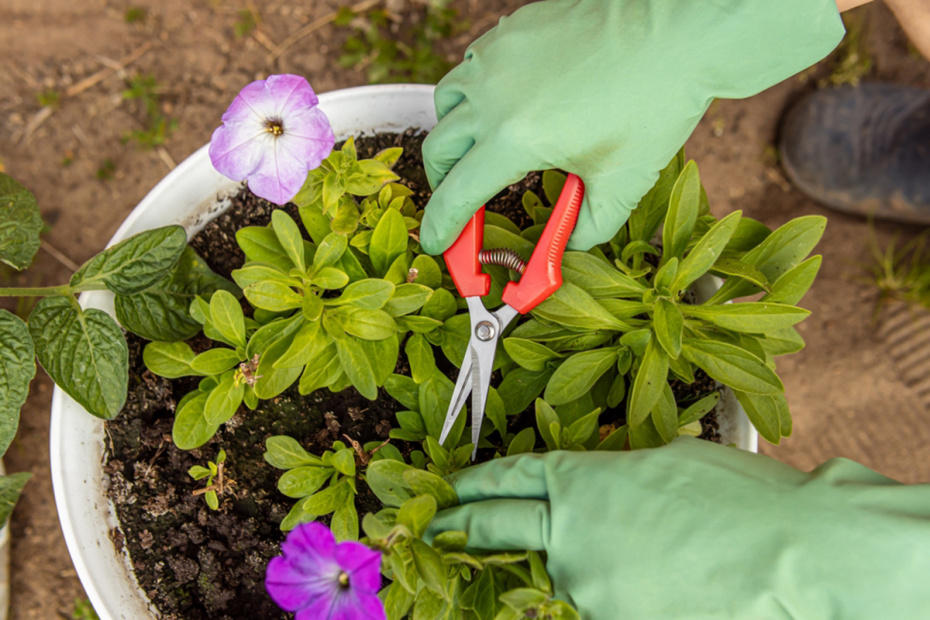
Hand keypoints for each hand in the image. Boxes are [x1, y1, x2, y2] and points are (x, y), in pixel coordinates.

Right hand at [419, 0, 844, 253]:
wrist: (677, 32)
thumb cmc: (655, 103)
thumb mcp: (623, 184)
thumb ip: (585, 230)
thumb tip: (561, 246)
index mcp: (516, 137)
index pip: (457, 193)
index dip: (442, 227)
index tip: (436, 244)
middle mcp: (493, 95)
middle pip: (439, 149)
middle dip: (444, 184)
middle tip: (464, 202)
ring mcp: (498, 56)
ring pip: (447, 103)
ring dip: (453, 135)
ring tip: (480, 150)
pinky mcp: (511, 31)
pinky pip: (472, 67)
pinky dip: (474, 94)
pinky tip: (504, 104)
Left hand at [427, 438, 929, 618]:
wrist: (795, 556)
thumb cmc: (740, 497)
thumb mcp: (666, 465)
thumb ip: (614, 478)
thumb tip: (600, 492)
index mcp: (582, 480)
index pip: (509, 479)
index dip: (475, 481)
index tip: (449, 485)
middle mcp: (571, 534)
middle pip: (498, 527)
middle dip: (461, 525)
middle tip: (431, 527)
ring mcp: (589, 585)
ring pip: (562, 570)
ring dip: (571, 560)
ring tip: (621, 550)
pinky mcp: (612, 618)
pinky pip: (599, 598)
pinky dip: (610, 586)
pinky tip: (648, 576)